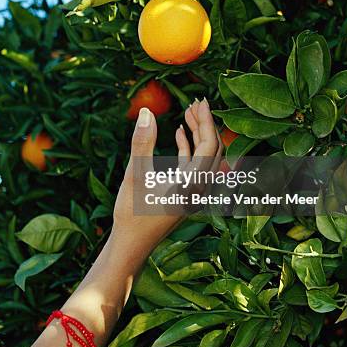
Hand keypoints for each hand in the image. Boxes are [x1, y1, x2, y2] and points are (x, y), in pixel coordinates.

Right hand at [112, 98, 221, 261]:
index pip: (210, 146)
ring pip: (207, 157)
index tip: (200, 100)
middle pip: (214, 150)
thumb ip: (142, 142)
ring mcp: (195, 192)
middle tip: (195, 102)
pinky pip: (195, 166)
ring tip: (188, 112)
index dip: (206, 121)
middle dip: (206, 124)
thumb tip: (145, 112)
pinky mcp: (186, 194)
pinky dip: (190, 147)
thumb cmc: (132, 213)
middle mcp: (200, 189)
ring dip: (199, 134)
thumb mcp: (135, 175)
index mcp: (192, 184)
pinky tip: (179, 131)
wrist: (132, 245)